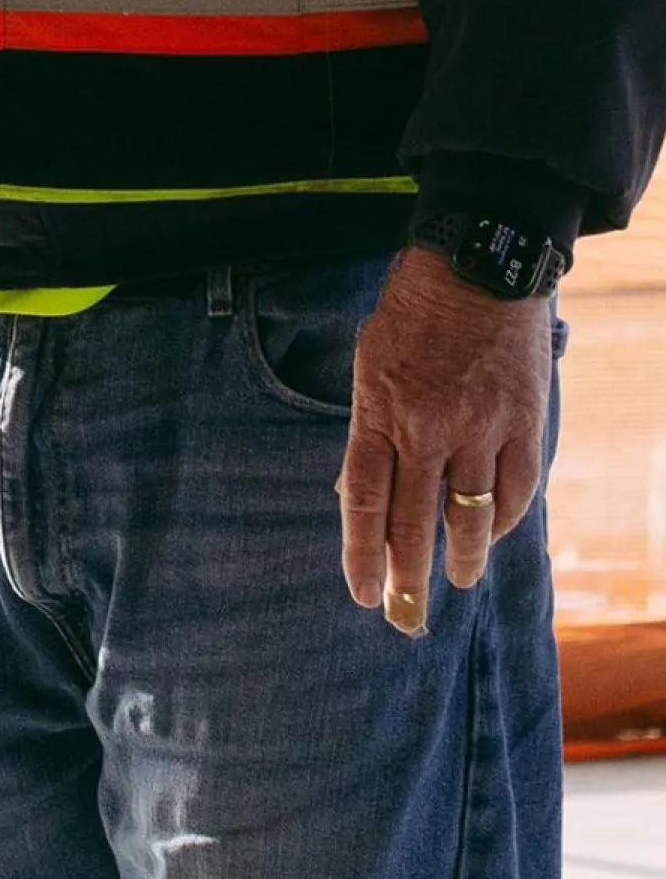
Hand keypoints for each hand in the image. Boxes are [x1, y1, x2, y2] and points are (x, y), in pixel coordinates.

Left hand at [338, 245, 553, 634]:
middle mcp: (427, 428)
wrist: (476, 266)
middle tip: (407, 612)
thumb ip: (369, 426)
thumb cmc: (413, 312)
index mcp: (380, 410)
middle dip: (409, 576)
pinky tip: (492, 532)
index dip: (362, 554)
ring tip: (456, 579)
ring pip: (470, 517)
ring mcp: (479, 428)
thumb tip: (356, 491)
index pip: (364, 501)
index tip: (363, 593)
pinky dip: (503, 519)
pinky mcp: (523, 424)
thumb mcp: (369, 361)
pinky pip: (515, 491)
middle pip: (415, 522)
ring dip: (461, 557)